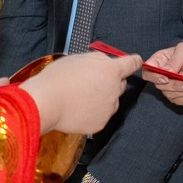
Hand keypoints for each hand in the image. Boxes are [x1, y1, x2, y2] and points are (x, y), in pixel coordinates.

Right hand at [19, 51, 141, 134]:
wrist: (46, 102)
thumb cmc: (59, 78)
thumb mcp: (80, 58)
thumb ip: (98, 60)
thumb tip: (106, 63)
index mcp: (111, 70)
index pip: (132, 63)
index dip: (134, 62)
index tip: (136, 62)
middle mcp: (115, 90)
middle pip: (121, 84)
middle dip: (112, 82)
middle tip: (92, 82)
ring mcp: (109, 108)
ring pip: (111, 101)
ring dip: (102, 98)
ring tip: (80, 97)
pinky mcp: (101, 123)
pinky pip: (101, 115)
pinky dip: (93, 113)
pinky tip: (78, 109)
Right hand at [144, 42, 182, 104]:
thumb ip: (175, 59)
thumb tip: (165, 72)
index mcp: (162, 60)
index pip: (148, 70)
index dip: (153, 76)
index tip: (165, 78)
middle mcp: (164, 74)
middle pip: (159, 85)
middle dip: (174, 85)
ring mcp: (172, 86)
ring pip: (169, 95)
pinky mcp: (181, 96)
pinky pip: (179, 101)